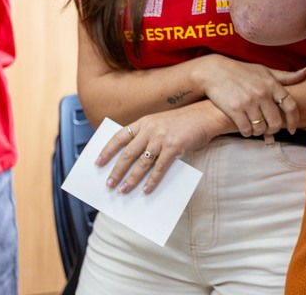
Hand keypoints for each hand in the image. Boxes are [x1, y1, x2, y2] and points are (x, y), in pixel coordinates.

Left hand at [97, 107, 218, 194]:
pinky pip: (159, 168)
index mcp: (144, 122)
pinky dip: (152, 181)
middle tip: (109, 185)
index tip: (98, 162)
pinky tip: (146, 190)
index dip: (107, 150)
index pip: (119, 137)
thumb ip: (148, 136)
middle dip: (116, 171)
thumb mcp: (161, 123)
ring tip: (123, 191)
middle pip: (127, 154)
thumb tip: (134, 159)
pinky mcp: (174, 147)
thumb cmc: (185, 122)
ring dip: (131, 179)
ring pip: (141, 163)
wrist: (207, 115)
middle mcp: (149, 129)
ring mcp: (161, 138)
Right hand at [198, 56, 305, 136]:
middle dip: (274, 129)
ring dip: (260, 132)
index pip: (290, 106)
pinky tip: (246, 128)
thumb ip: (285, 76)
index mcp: (271, 84)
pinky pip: (247, 130)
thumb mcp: (264, 70)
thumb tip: (305, 73)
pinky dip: (247, 132)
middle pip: (276, 122)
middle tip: (270, 130)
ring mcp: (248, 102)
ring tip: (256, 128)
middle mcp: (262, 93)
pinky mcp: (234, 110)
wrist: (214, 71)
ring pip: (261, 128)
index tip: (292, 129)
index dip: (294, 120)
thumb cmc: (241, 71)